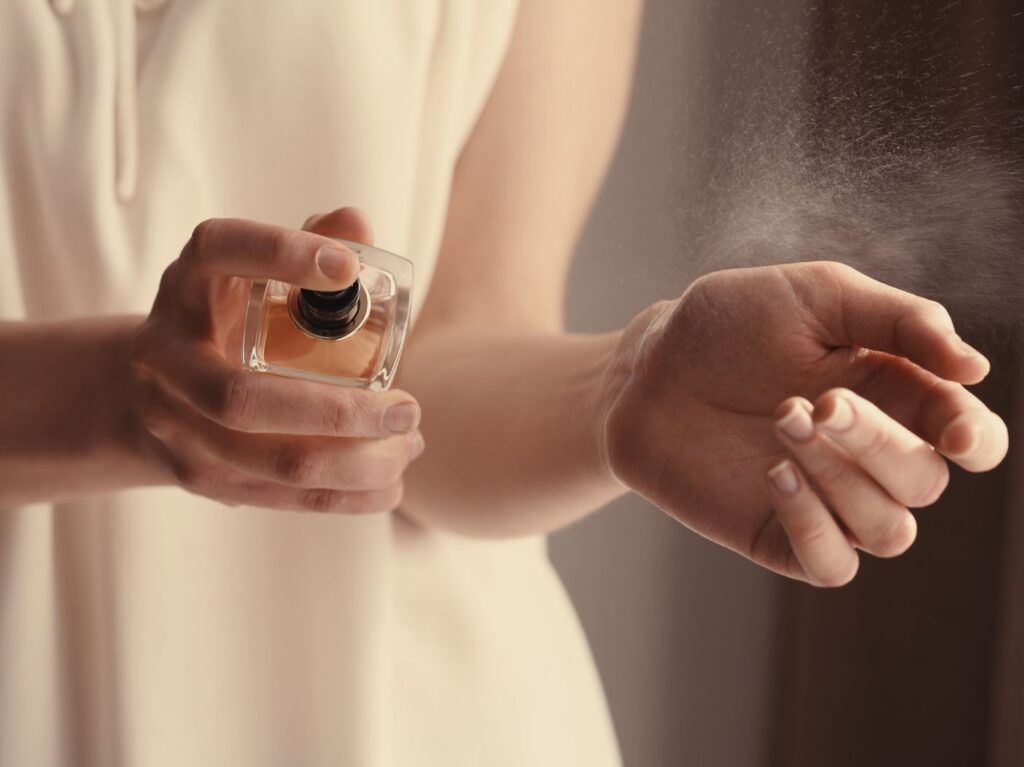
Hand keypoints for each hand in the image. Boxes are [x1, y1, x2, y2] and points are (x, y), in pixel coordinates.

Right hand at [130, 207, 424, 512]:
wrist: (151, 391)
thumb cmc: (228, 317)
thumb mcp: (253, 272)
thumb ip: (308, 242)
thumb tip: (356, 224)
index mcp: (186, 284)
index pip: (222, 252)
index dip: (281, 254)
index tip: (348, 267)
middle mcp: (165, 355)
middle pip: (240, 400)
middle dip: (338, 412)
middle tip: (409, 407)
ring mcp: (174, 425)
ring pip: (267, 461)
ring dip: (354, 462)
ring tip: (410, 444)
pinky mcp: (200, 477)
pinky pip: (278, 498)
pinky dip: (344, 497)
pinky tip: (390, 485)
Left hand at [602, 261, 1008, 585]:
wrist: (646, 368)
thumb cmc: (728, 324)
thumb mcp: (814, 296)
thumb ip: (898, 320)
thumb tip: (976, 369)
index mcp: (894, 394)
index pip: (970, 437)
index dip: (975, 441)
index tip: (953, 434)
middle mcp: (869, 455)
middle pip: (925, 483)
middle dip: (876, 443)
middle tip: (814, 402)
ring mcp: (826, 500)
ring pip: (889, 530)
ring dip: (841, 478)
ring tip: (781, 421)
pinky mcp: (778, 535)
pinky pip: (832, 566)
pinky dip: (815, 527)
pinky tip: (776, 474)